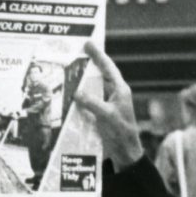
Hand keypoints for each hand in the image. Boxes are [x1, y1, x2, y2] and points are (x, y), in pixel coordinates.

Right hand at [73, 41, 145, 169]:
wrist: (125, 152)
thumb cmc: (121, 133)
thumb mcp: (106, 115)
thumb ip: (92, 102)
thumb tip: (76, 92)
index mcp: (120, 90)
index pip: (107, 68)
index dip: (97, 55)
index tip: (88, 43)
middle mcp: (114, 94)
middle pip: (100, 74)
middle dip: (89, 64)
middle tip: (76, 53)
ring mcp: (108, 104)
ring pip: (94, 87)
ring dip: (83, 81)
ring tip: (70, 72)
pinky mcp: (102, 113)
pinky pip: (90, 100)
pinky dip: (81, 96)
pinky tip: (70, 95)